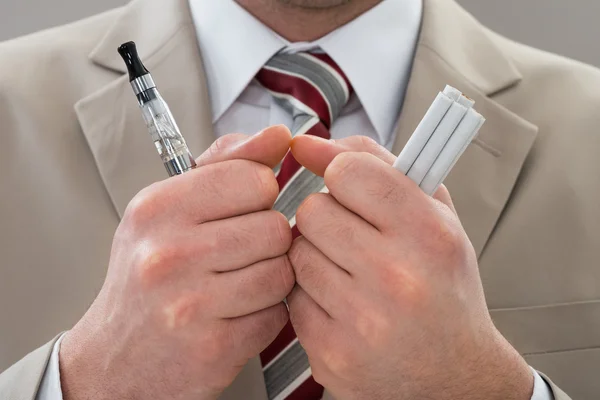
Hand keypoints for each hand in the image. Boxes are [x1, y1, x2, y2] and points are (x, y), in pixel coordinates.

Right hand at [60, 126, 294, 399]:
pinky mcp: (214, 347)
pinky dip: (266, 314)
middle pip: (275, 227)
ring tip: (236, 284)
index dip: (259, 195)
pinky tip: (236, 314)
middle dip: (266, 241)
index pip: (253, 178)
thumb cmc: (146, 278)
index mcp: (157, 209)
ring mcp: (190, 304)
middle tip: (235, 254)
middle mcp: (169, 254)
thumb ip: (226, 165)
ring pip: (283, 271)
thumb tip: (278, 135)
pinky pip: (278, 314)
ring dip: (271, 279)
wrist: (115, 359)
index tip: (242, 208)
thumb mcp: (168, 209)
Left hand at [287, 135, 532, 399]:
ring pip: (296, 252)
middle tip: (354, 236)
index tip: (348, 185)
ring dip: (316, 255)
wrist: (454, 374)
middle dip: (327, 217)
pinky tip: (341, 304)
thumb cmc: (444, 288)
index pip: (349, 171)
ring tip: (350, 272)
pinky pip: (291, 297)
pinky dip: (310, 294)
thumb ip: (378, 166)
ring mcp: (361, 321)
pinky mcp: (331, 353)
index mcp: (428, 235)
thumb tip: (309, 144)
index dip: (343, 174)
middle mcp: (396, 278)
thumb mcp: (434, 216)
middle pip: (313, 210)